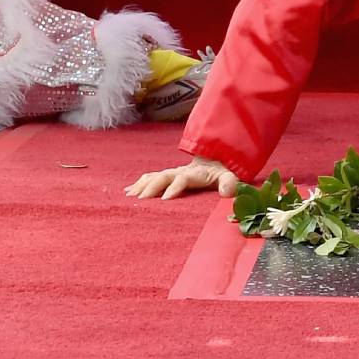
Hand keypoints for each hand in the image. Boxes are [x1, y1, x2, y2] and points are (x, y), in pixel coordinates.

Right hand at [125, 157, 239, 200]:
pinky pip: (151, 177)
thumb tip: (228, 193)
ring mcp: (173, 172)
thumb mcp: (230, 176)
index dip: (174, 187)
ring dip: (142, 185)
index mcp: (195, 173)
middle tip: (141, 200)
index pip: (182, 179)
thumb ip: (229, 182)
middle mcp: (181, 171)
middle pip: (164, 176)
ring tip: (130, 196)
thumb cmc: (222, 172)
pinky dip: (139, 183)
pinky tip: (128, 191)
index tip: (165, 198)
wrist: (216, 158)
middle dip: (152, 187)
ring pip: (154, 176)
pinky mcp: (168, 175)